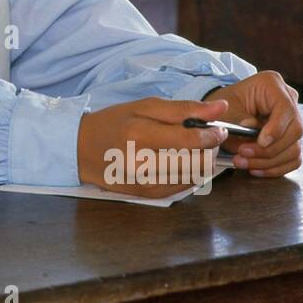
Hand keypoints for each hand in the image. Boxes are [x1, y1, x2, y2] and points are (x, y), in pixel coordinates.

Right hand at [77, 96, 229, 198]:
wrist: (81, 149)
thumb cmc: (113, 123)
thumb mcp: (145, 106)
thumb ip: (184, 108)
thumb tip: (220, 108)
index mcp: (139, 135)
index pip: (190, 140)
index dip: (212, 134)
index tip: (217, 128)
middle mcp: (142, 164)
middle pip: (197, 162)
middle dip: (209, 149)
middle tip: (206, 138)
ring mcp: (145, 184)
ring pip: (194, 177)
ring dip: (202, 162)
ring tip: (193, 149)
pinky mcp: (149, 196)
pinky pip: (184, 187)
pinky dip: (190, 174)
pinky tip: (180, 162)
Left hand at [203, 71, 302, 176]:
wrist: (221, 114)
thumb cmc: (223, 108)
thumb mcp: (224, 110)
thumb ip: (237, 119)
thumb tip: (252, 128)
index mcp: (272, 84)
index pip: (285, 108)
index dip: (276, 128)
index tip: (261, 142)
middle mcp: (288, 100)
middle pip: (295, 131)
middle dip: (269, 149)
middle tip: (243, 154)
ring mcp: (292, 121)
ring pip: (294, 148)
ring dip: (269, 162)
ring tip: (243, 163)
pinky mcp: (291, 140)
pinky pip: (292, 159)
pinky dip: (274, 167)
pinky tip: (255, 169)